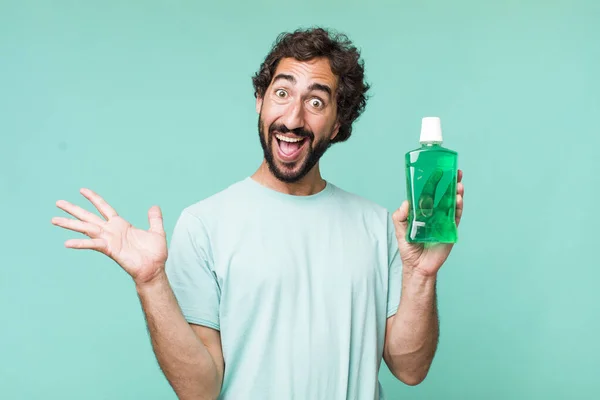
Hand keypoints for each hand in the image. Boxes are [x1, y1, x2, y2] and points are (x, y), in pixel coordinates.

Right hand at [51, 188, 167, 285]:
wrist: (154, 270)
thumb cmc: (155, 254)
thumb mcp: (157, 232)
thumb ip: (154, 219)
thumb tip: (154, 206)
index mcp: (121, 225)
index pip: (104, 208)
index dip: (94, 199)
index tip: (82, 190)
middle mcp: (111, 231)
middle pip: (89, 217)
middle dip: (74, 209)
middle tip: (58, 202)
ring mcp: (109, 240)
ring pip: (86, 228)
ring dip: (70, 224)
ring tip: (54, 219)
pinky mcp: (110, 250)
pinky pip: (93, 245)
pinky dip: (81, 243)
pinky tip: (67, 242)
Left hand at [392, 169, 463, 276]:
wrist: (418, 266)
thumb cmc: (409, 247)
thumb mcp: (400, 230)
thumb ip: (400, 216)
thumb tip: (406, 203)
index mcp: (423, 210)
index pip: (431, 192)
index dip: (436, 181)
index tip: (440, 169)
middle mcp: (435, 213)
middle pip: (445, 194)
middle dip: (452, 183)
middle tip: (457, 172)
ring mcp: (444, 220)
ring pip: (453, 203)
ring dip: (457, 193)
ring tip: (458, 185)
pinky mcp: (450, 230)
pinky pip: (456, 217)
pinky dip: (458, 208)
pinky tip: (458, 199)